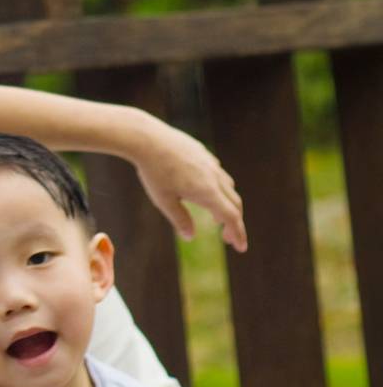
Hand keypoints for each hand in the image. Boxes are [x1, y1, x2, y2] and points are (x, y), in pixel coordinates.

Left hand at [124, 113, 246, 251]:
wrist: (146, 138)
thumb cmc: (153, 171)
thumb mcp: (163, 200)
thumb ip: (179, 219)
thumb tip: (190, 236)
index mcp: (207, 192)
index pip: (231, 217)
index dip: (238, 233)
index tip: (240, 248)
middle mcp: (214, 177)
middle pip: (234, 204)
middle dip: (233, 223)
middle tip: (227, 238)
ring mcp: (210, 163)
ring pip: (227, 187)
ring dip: (227, 205)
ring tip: (216, 218)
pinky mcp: (202, 153)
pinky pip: (218, 174)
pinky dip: (219, 188)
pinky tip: (206, 191)